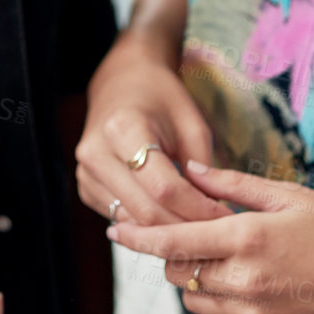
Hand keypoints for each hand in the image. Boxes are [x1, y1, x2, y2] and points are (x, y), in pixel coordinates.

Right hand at [76, 35, 225, 225]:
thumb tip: (214, 212)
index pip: (164, 188)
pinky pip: (121, 218)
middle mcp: (97, 153)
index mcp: (123, 128)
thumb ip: (204, 167)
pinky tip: (171, 215)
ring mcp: (86, 173)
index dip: (199, 209)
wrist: (122, 83)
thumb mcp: (192, 123)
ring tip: (198, 225)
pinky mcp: (86, 187)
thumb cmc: (160, 98)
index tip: (227, 216)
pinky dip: (149, 224)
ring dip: (168, 229)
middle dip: (186, 226)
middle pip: (146, 211)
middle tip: (218, 229)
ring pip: (133, 221)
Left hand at [107, 162, 313, 313]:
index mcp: (248, 239)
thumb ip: (233, 186)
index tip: (115, 231)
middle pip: (177, 272)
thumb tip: (191, 170)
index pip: (173, 241)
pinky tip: (234, 291)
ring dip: (194, 281)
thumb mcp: (289, 195)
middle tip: (192, 238)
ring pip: (193, 301)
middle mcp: (245, 282)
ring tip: (223, 262)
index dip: (137, 236)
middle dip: (173, 254)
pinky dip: (213, 311)